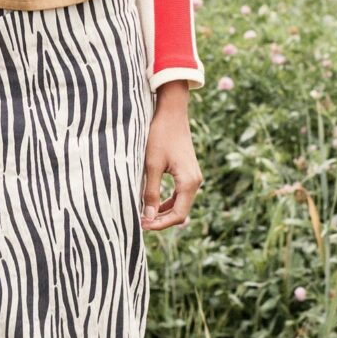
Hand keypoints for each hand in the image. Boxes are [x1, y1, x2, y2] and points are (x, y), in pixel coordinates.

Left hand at [142, 85, 201, 230]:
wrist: (171, 113)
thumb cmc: (160, 136)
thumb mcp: (152, 165)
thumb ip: (150, 192)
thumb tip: (147, 217)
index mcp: (189, 182)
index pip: (178, 215)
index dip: (160, 224)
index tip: (142, 225)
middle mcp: (195, 181)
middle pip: (181, 212)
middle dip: (162, 220)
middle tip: (140, 222)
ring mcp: (193, 177)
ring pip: (180, 204)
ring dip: (164, 212)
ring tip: (144, 215)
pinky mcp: (188, 172)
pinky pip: (179, 194)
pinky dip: (167, 202)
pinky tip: (152, 203)